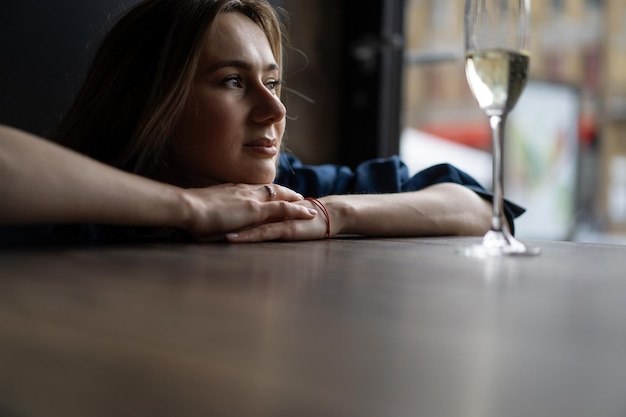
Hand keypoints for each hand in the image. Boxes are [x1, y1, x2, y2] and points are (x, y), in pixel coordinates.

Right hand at [181, 183, 317, 239]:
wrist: (186, 207)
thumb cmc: (186, 211)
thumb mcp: (200, 208)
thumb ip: (208, 210)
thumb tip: (206, 216)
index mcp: (230, 189)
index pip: (252, 188)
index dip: (263, 191)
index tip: (271, 193)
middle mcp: (243, 190)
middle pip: (269, 189)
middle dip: (284, 193)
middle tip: (297, 196)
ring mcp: (251, 199)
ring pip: (280, 197)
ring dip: (296, 201)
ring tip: (309, 206)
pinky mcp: (255, 210)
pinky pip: (283, 209)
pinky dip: (297, 210)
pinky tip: (308, 214)